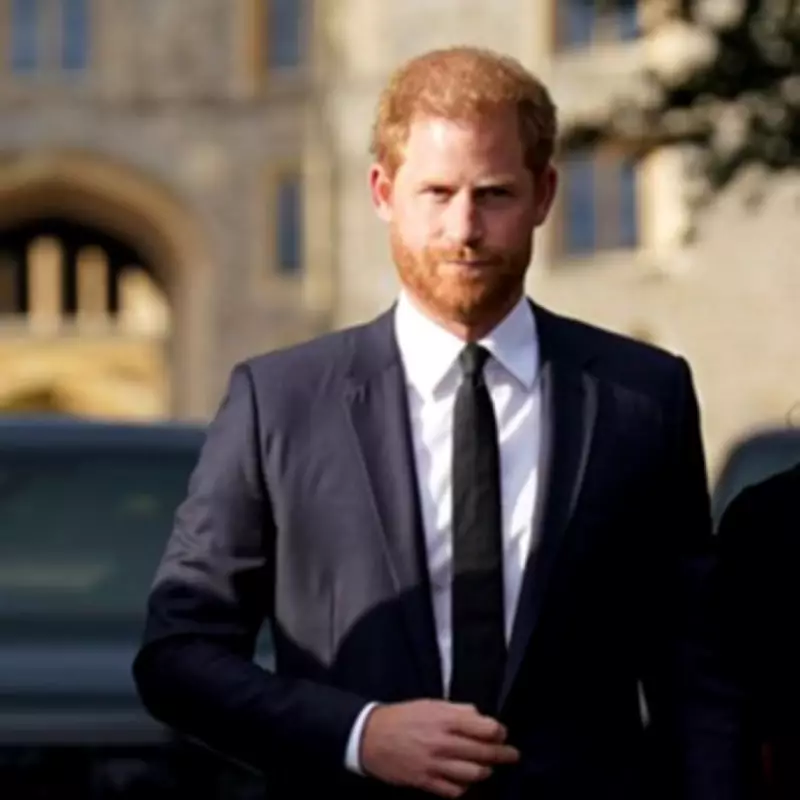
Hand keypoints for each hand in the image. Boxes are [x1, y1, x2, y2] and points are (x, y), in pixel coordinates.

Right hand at [360, 699, 518, 797]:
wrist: (370, 736)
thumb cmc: (402, 716)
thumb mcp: (430, 704)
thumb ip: (457, 710)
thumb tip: (479, 717)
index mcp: (445, 720)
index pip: (486, 729)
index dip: (499, 732)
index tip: (501, 732)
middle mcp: (443, 743)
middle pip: (484, 753)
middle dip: (502, 754)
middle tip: (512, 754)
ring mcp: (435, 765)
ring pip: (473, 775)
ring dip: (485, 771)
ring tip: (488, 768)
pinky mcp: (425, 782)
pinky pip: (454, 791)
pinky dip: (464, 787)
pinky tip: (466, 781)